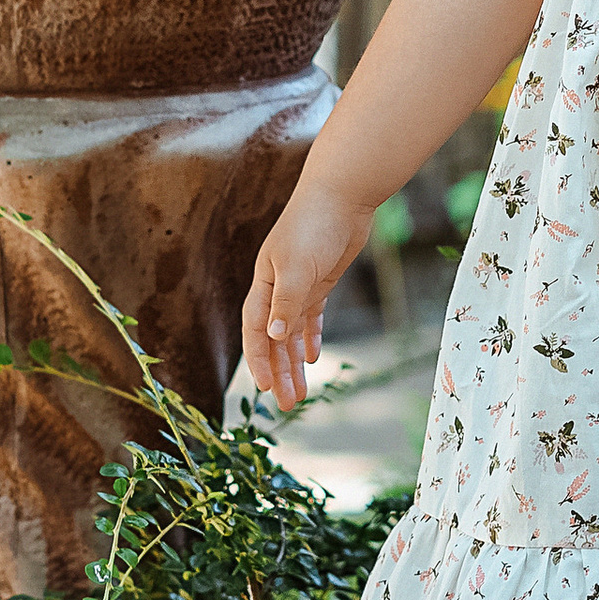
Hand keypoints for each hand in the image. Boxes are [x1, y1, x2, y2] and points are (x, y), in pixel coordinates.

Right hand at [241, 176, 376, 408]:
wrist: (343, 193)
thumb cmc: (315, 224)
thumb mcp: (298, 266)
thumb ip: (287, 302)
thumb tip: (272, 335)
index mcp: (265, 283)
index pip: (255, 329)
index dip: (258, 359)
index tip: (264, 388)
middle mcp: (277, 287)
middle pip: (273, 338)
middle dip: (277, 372)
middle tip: (286, 405)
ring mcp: (299, 284)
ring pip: (291, 333)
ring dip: (293, 363)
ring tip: (299, 394)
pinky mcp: (320, 280)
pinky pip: (310, 316)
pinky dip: (310, 337)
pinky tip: (312, 357)